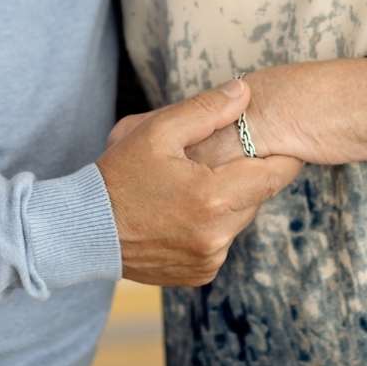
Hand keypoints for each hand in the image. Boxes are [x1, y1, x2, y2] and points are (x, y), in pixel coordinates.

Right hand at [96, 79, 303, 285]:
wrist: (85, 229)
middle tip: (217, 159)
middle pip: (256, 196)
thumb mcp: (157, 131)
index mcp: (211, 197)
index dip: (282, 156)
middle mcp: (216, 235)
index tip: (282, 142)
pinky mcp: (200, 273)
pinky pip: (221, 242)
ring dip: (227, 201)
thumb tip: (244, 92)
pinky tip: (182, 212)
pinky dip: (211, 225)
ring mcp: (209, 259)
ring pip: (239, 219)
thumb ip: (206, 109)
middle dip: (245, 175)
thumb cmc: (119, 176)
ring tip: (191, 185)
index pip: (274, 174)